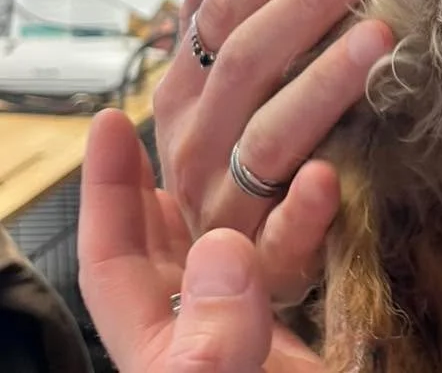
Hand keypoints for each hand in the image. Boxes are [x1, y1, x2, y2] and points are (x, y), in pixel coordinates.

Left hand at [79, 108, 323, 372]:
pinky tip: (327, 181)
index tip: (110, 122)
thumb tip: (221, 247)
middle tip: (190, 108)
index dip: (105, 187)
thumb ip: (210, 337)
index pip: (113, 254)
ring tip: (278, 126)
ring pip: (243, 230)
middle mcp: (199, 322)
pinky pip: (301, 251)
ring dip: (262, 177)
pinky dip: (312, 212)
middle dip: (179, 164)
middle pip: (175, 229)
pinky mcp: (305, 325)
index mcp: (158, 342)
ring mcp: (251, 323)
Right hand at [152, 0, 394, 303]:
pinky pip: (284, 235)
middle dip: (307, 6)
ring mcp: (226, 202)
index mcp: (185, 97)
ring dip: (324, 84)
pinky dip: (306, 206)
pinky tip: (333, 174)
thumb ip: (209, 22)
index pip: (220, 17)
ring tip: (379, 39)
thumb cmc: (230, 159)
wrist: (220, 272)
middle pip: (246, 63)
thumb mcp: (209, 92)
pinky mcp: (266, 261)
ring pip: (271, 135)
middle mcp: (197, 144)